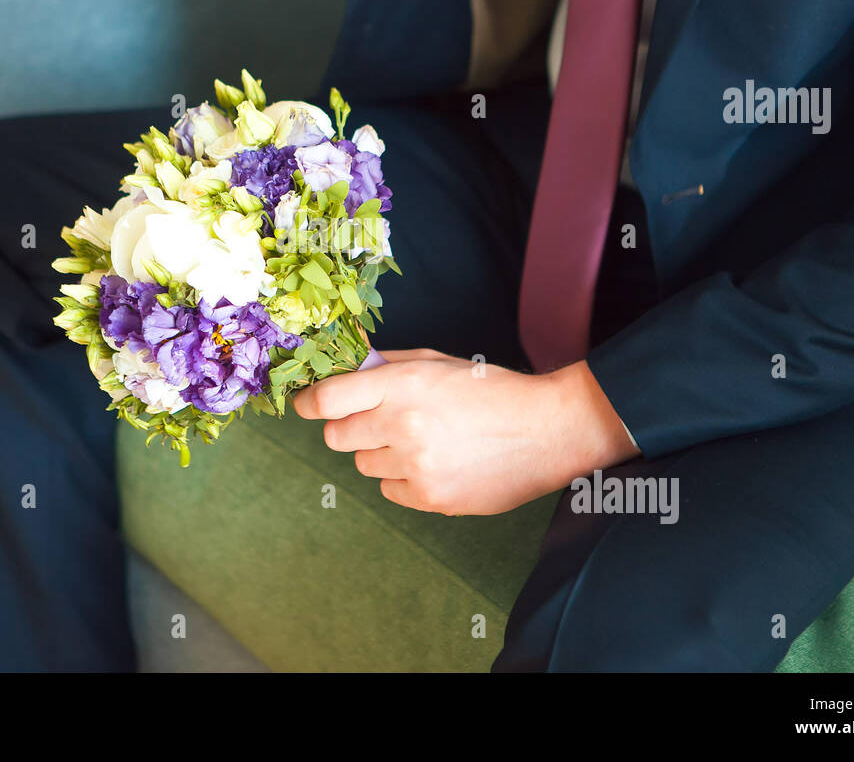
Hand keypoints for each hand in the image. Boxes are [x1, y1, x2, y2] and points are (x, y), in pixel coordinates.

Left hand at [292, 349, 637, 515]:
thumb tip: (341, 355)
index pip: (327, 399)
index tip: (305, 404)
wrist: (547, 430)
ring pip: (363, 465)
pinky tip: (435, 463)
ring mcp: (416, 465)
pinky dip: (404, 479)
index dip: (308, 402)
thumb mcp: (435, 362)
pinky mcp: (431, 498)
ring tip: (418, 441)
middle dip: (347, 428)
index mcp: (402, 384)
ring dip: (379, 454)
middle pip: (336, 437)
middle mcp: (403, 425)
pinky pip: (390, 490)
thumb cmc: (490, 390)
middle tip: (374, 422)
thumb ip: (384, 363)